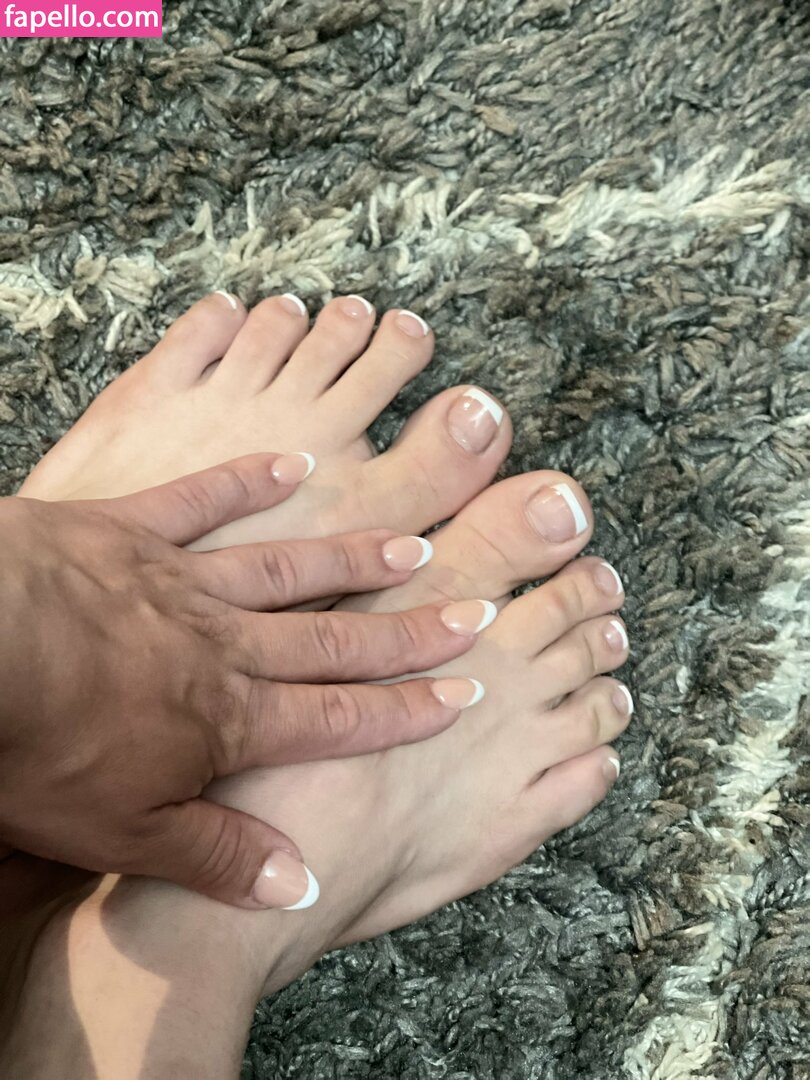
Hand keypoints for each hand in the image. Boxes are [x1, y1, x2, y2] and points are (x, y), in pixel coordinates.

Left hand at [0, 455, 485, 908]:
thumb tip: (297, 882)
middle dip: (408, 632)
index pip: (340, 717)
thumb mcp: (121, 833)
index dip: (406, 710)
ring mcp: (179, 578)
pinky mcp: (128, 531)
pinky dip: (246, 483)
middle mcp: (222, 642)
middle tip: (472, 609)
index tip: (464, 693)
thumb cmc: (36, 744)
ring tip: (411, 544)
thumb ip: (216, 854)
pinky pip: (201, 501)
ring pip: (288, 569)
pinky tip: (291, 464)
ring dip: (352, 560)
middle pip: (336, 638)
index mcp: (226, 719)